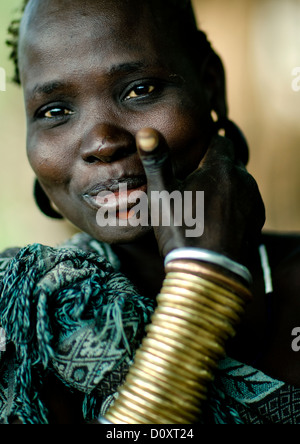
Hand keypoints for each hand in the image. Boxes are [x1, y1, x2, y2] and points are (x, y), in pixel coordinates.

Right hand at [136, 128, 264, 263]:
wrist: (207, 272)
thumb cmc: (181, 231)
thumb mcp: (162, 195)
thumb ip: (157, 161)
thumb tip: (146, 132)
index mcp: (221, 169)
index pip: (221, 142)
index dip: (207, 146)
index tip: (195, 156)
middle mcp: (244, 181)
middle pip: (230, 163)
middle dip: (215, 168)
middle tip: (194, 183)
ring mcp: (253, 202)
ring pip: (239, 184)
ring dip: (225, 187)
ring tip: (203, 203)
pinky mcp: (257, 221)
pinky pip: (246, 203)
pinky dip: (234, 205)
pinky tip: (216, 220)